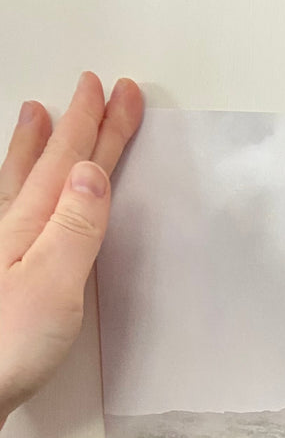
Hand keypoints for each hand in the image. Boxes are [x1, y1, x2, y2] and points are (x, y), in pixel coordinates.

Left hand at [0, 72, 142, 429]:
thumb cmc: (4, 348)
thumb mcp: (52, 284)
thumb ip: (75, 229)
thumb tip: (94, 175)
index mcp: (30, 226)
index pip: (74, 166)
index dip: (100, 129)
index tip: (119, 95)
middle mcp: (9, 230)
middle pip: (51, 166)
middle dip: (78, 126)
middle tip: (96, 90)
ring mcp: (0, 251)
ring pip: (21, 181)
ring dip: (36, 147)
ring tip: (39, 116)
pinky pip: (10, 208)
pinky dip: (19, 186)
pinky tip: (15, 190)